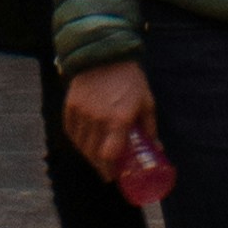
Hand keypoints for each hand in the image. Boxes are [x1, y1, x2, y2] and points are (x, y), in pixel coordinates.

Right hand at [64, 61, 156, 186]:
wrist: (106, 51)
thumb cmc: (130, 79)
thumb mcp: (146, 101)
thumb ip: (150, 127)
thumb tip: (157, 148)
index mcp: (118, 120)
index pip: (108, 156)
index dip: (109, 170)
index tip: (113, 176)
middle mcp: (98, 119)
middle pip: (93, 154)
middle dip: (100, 166)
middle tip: (106, 169)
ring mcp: (82, 112)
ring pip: (81, 145)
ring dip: (88, 154)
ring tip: (96, 156)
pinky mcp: (71, 105)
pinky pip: (71, 131)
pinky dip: (77, 140)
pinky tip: (84, 141)